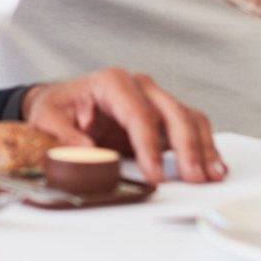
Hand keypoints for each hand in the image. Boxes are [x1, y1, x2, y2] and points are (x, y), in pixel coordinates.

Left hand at [20, 68, 225, 184]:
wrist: (63, 104)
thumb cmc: (58, 108)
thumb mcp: (48, 120)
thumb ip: (64, 136)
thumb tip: (86, 152)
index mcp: (112, 82)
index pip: (139, 114)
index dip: (150, 147)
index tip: (154, 175)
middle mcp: (139, 86)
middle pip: (172, 113)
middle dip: (186, 147)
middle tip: (193, 178)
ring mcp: (154, 99)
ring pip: (188, 118)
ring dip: (203, 147)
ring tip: (211, 175)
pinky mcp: (162, 116)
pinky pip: (190, 126)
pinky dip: (204, 145)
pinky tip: (212, 165)